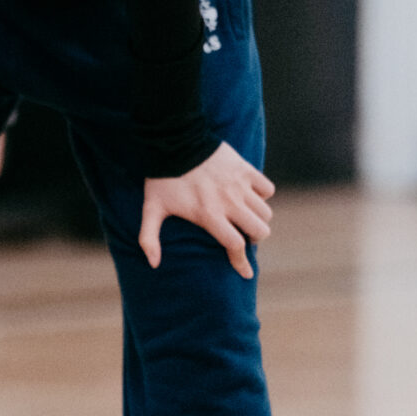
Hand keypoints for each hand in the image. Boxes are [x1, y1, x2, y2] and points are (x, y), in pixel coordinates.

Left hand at [139, 142, 273, 281]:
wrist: (175, 141)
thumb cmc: (162, 178)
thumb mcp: (151, 208)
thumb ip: (149, 237)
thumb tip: (152, 264)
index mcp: (209, 215)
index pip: (235, 245)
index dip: (241, 262)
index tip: (246, 273)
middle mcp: (229, 202)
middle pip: (259, 231)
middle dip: (253, 239)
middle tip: (242, 235)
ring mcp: (239, 185)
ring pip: (265, 212)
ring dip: (258, 219)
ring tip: (245, 217)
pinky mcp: (245, 170)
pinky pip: (267, 189)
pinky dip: (262, 195)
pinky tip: (250, 196)